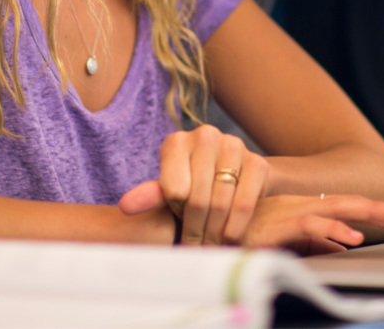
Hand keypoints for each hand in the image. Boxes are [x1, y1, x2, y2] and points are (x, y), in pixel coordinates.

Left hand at [118, 125, 269, 244]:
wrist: (236, 178)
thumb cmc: (194, 186)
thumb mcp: (170, 190)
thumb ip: (151, 196)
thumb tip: (126, 206)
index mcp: (176, 141)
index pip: (173, 190)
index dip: (176, 211)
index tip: (179, 220)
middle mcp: (205, 136)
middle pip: (197, 199)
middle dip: (195, 230)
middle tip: (195, 247)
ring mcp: (234, 146)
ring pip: (220, 203)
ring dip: (214, 233)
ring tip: (208, 247)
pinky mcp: (257, 162)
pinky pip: (244, 203)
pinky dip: (235, 227)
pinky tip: (228, 238)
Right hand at [242, 195, 383, 254]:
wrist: (209, 228)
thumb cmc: (244, 234)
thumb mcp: (289, 242)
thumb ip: (316, 244)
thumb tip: (342, 249)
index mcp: (307, 208)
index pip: (351, 207)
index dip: (380, 213)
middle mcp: (303, 205)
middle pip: (353, 204)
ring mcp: (292, 211)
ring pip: (340, 208)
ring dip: (371, 214)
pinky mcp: (279, 224)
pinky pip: (312, 225)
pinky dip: (334, 231)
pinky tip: (353, 239)